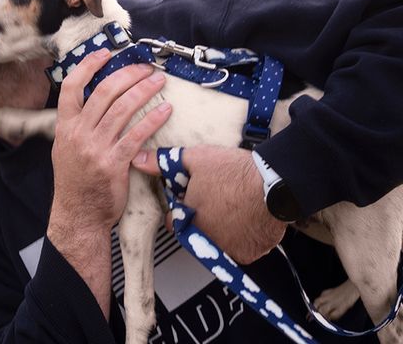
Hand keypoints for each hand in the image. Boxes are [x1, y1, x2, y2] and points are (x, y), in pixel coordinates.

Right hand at [48, 49, 170, 248]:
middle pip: (105, 92)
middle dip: (128, 74)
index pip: (72, 87)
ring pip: (123, 109)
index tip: (106, 54)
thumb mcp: (65, 148)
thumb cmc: (75, 181)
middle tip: (145, 67)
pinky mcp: (115, 163)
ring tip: (158, 81)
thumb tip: (95, 101)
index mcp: (65, 126)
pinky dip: (152, 119)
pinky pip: (137, 135)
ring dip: (144, 91)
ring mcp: (96, 148)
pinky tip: (164, 110)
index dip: (89, 66)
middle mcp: (79, 133)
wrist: (78, 214)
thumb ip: (77, 124)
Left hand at [134, 145, 286, 263]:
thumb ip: (163, 162)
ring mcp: (229, 250)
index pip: (174, 222)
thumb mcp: (195, 159)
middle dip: (201, 219)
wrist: (276, 182)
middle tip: (216, 200)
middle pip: (196, 232)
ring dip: (221, 229)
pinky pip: (240, 248)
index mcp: (189, 220)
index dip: (180, 208)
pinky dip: (242, 237)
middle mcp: (206, 240)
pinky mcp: (249, 254)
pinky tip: (246, 217)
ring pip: (218, 241)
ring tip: (232, 206)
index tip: (192, 198)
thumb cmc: (233, 171)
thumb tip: (137, 159)